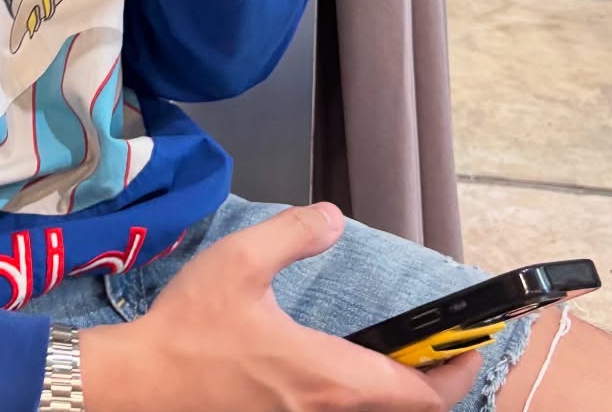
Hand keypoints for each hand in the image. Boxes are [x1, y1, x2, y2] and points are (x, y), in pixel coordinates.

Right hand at [80, 204, 481, 411]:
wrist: (141, 386)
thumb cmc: (190, 328)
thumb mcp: (239, 262)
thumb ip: (293, 234)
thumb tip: (334, 217)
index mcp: (326, 376)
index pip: (416, 393)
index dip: (453, 373)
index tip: (470, 346)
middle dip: (431, 385)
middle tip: (439, 349)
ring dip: (394, 395)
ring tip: (399, 359)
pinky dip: (360, 400)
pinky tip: (344, 373)